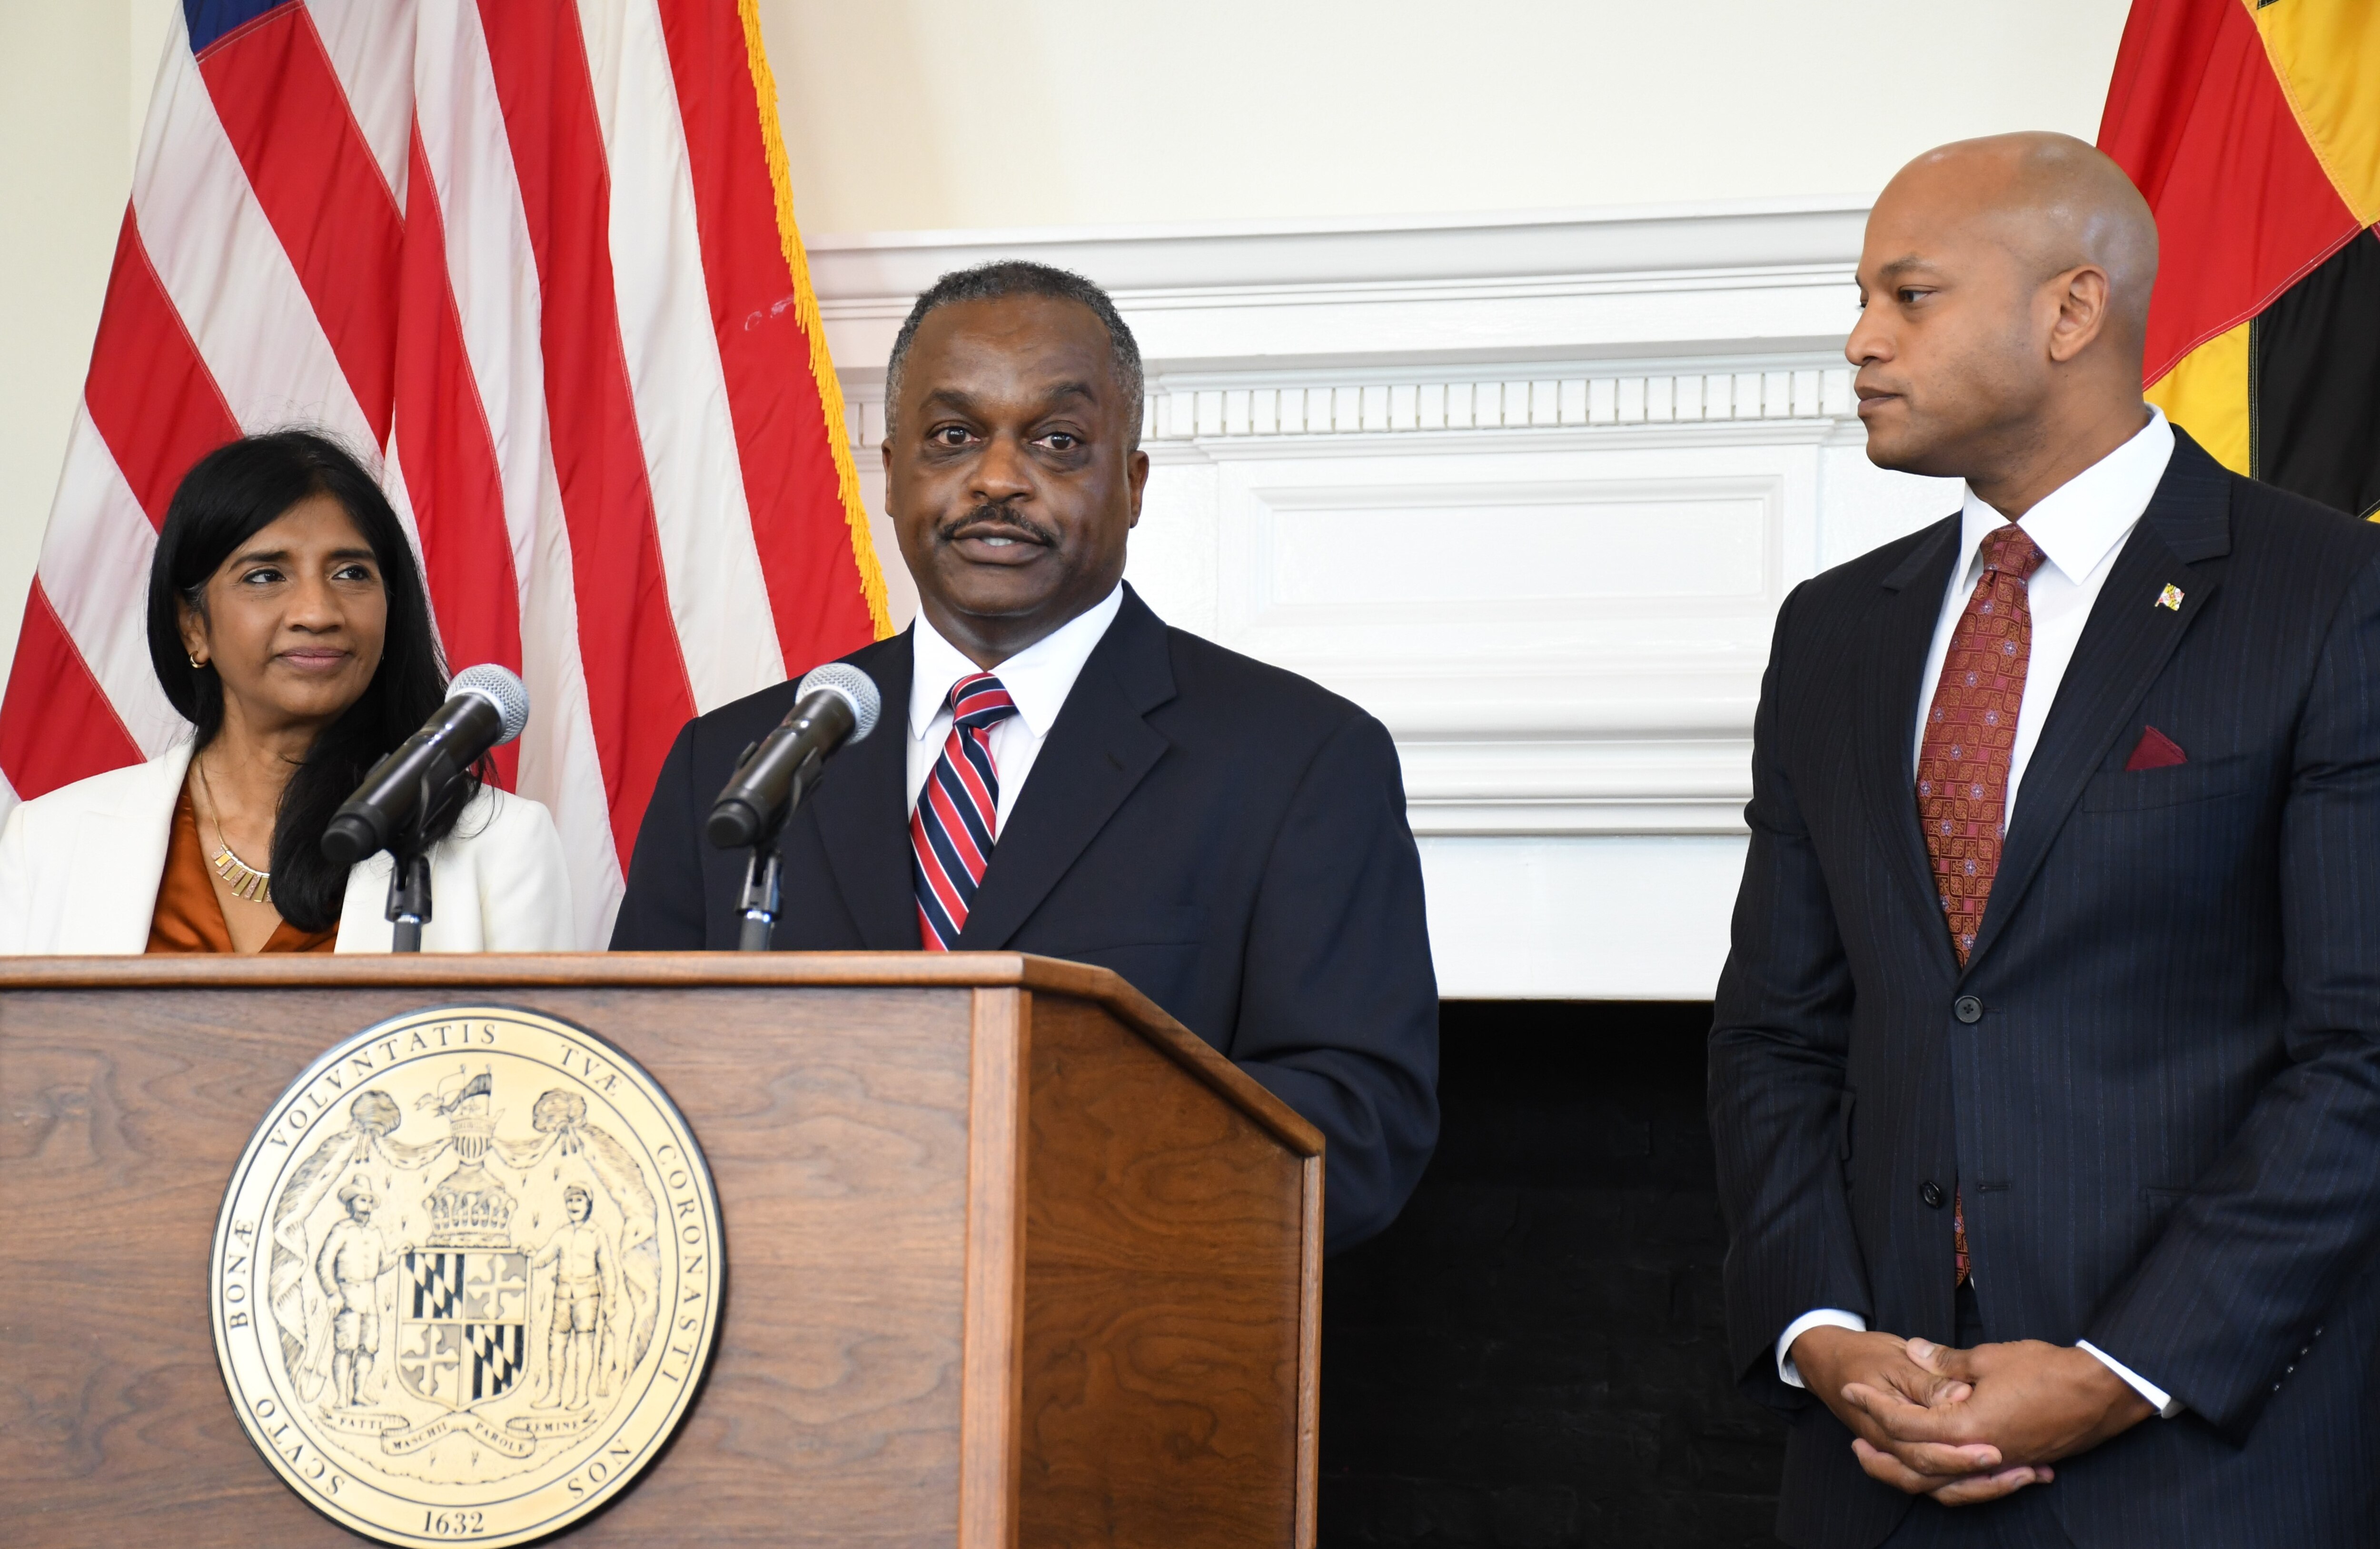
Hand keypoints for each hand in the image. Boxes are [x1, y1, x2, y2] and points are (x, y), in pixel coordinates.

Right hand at [1789, 1326, 2039, 1501]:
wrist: (1830, 1361)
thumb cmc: (1862, 1357)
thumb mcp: (1894, 1360)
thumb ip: (1928, 1381)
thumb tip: (1960, 1394)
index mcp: (1883, 1427)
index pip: (1922, 1453)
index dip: (1959, 1457)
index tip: (1995, 1451)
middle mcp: (1892, 1449)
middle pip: (1936, 1481)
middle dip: (1981, 1480)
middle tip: (2023, 1472)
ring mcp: (1902, 1455)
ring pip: (1941, 1490)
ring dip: (1985, 1488)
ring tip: (2026, 1477)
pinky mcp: (1915, 1455)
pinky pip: (1945, 1482)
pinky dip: (1978, 1484)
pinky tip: (2014, 1475)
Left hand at [1843, 1338, 2152, 1503]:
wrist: (2103, 1392)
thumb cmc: (2048, 1370)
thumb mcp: (1989, 1357)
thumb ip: (1945, 1361)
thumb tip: (1913, 1350)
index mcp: (1967, 1428)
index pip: (1906, 1424)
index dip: (1874, 1405)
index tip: (1850, 1389)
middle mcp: (1980, 1456)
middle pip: (1918, 1468)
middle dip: (1882, 1456)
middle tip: (1855, 1440)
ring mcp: (2000, 1465)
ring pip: (1944, 1483)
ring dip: (1911, 1472)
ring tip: (1885, 1457)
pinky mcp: (2016, 1464)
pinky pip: (1972, 1482)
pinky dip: (1948, 1477)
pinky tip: (1934, 1466)